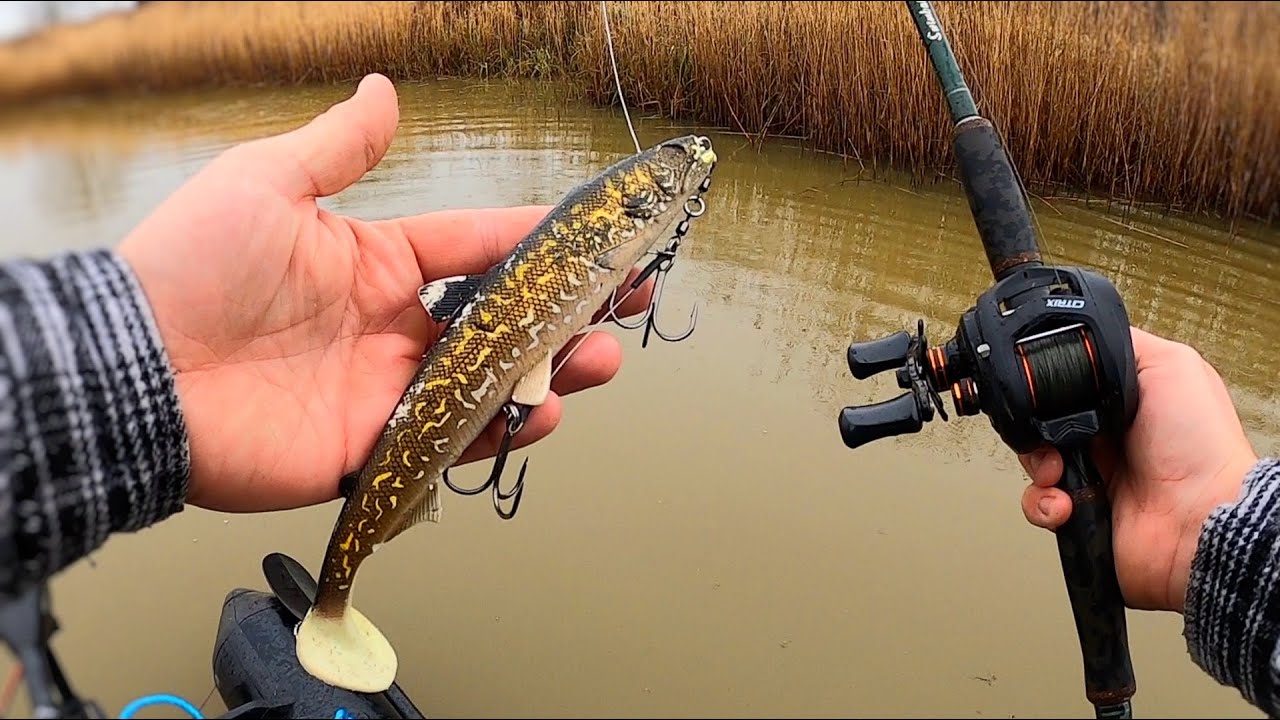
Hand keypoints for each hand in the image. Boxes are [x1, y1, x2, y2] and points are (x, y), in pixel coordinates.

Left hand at [117, 74, 654, 512]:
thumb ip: (337, 147)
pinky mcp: (373, 450)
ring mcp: (387, 392)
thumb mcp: (267, 183)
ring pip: (491, 385)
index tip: (599, 236)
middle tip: (622, 306)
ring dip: (550, 374)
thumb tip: (380, 88)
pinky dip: (500, 431)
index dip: (540, 241)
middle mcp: (392, 329)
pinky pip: (451, 442)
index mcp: (377, 264)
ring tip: (595, 362)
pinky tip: (537, 412)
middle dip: (566, 316)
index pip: (477, 247)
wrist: (135, 369)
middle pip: (501, 323)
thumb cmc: (193, 265)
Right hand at [1019, 327, 1257, 612]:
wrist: (1197, 519)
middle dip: (1035, 425)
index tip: (1043, 390)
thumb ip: (1124, 343)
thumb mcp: (1171, 365)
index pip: (1066, 380)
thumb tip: (1086, 332)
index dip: (1050, 384)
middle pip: (1041, 417)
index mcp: (1124, 400)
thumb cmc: (1201, 447)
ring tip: (1059, 471)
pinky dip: (1043, 502)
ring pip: (1032, 458)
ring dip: (1037, 464)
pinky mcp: (1080, 509)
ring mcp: (1092, 473)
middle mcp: (1106, 434)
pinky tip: (1067, 501)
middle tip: (1053, 433)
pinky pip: (1036, 501)